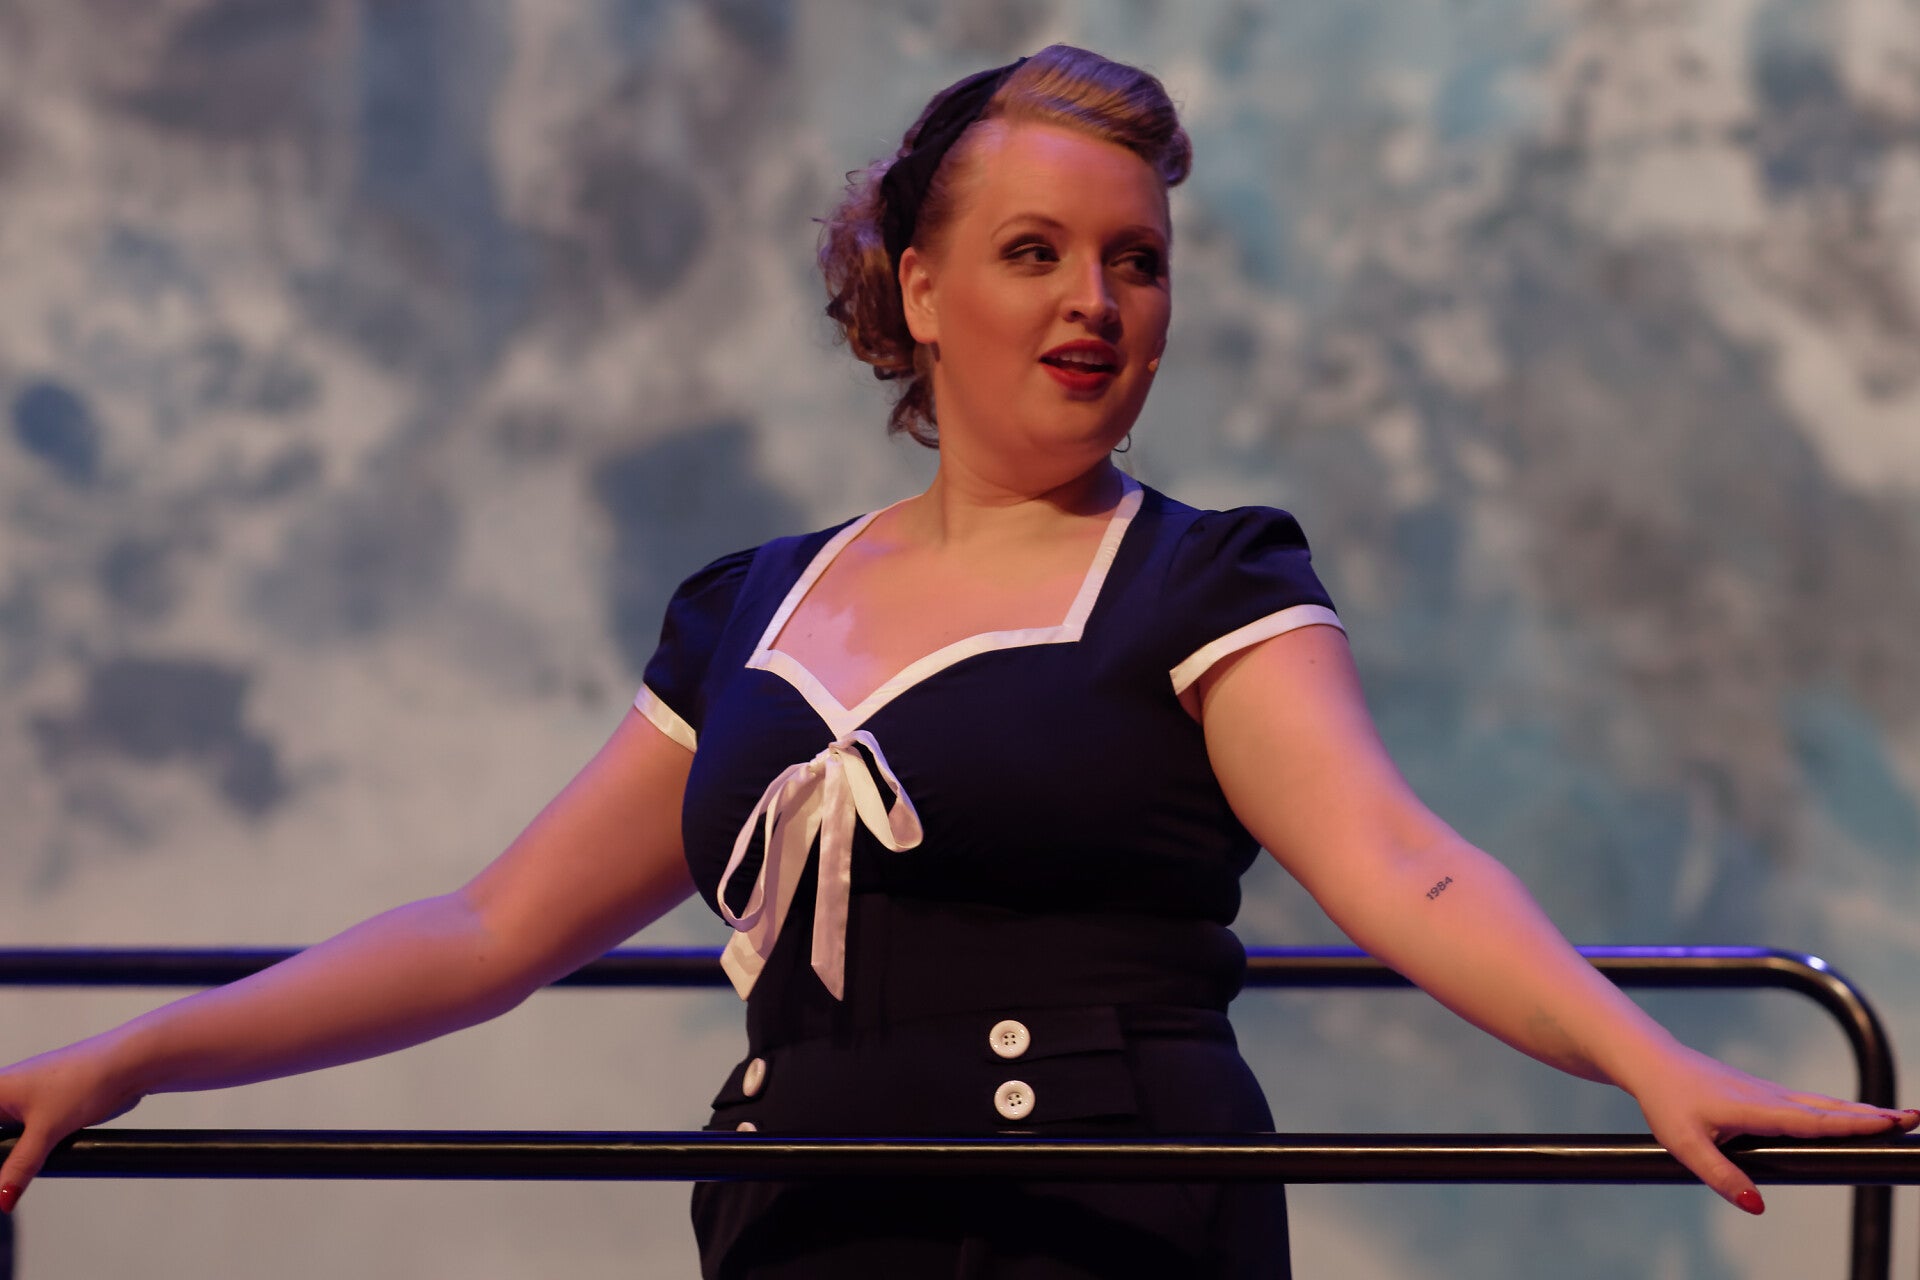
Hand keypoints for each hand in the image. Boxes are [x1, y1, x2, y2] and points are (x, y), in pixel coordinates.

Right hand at [0, 1037, 146, 1212]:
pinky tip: (29, 1168)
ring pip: (9, 1137)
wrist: (129, 1064)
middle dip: (3, 1155)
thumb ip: (21, 1166)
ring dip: (12, 1156)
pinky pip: (27, 1135)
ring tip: (14, 1177)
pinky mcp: (50, 1109)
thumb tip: (2, 1199)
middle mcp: (8, 1093)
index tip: (2, 1168)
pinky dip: (27, 1151)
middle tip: (6, 1178)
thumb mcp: (46, 1129)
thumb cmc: (84, 1080)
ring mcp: (29, 1101)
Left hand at [1629, 1041, 1918, 1213]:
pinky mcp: (1762, 1092)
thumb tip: (1758, 1206)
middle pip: (1828, 1109)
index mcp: (1754, 1108)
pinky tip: (1851, 1115)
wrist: (1651, 1062)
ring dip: (1859, 1112)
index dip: (1851, 1125)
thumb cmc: (1666, 1102)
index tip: (1887, 1125)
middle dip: (1871, 1117)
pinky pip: (1808, 1102)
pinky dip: (1837, 1108)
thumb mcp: (1684, 1145)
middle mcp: (1768, 1097)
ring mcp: (1767, 1092)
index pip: (1812, 1120)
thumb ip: (1721, 1176)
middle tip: (1912, 1120)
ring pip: (1821, 1103)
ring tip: (1895, 1119)